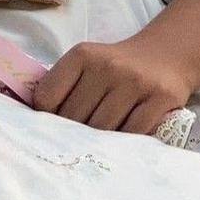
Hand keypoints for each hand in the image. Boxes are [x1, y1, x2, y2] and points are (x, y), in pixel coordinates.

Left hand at [34, 35, 193, 135]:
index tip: (50, 126)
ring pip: (103, 129)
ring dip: (97, 142)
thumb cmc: (115, 67)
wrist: (164, 55)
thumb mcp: (85, 64)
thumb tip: (34, 120)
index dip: (45, 118)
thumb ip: (62, 86)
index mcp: (82, 56)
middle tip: (75, 142)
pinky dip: (124, 144)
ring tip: (96, 144)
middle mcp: (107, 66)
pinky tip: (121, 143)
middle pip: (75, 118)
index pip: (48, 97)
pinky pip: (133, 133)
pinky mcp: (160, 98)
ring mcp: (135, 82)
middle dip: (71, 134)